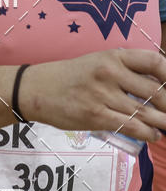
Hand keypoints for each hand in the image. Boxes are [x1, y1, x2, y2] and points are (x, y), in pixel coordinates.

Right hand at [20, 49, 165, 143]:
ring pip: (147, 113)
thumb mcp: (97, 61)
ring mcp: (103, 95)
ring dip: (163, 123)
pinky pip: (132, 127)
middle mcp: (110, 72)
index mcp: (113, 56)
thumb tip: (158, 85)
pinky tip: (153, 135)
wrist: (37, 88)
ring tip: (165, 126)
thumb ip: (125, 70)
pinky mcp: (96, 116)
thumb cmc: (71, 76)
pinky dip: (148, 134)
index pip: (155, 62)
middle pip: (156, 92)